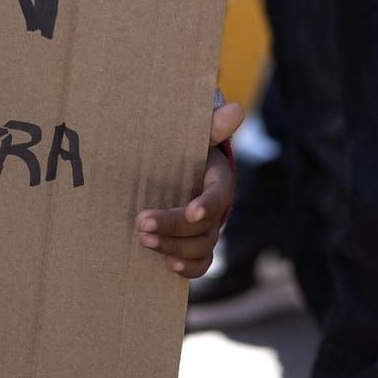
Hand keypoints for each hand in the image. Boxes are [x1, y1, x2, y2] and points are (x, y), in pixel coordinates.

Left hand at [136, 99, 244, 277]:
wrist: (181, 169)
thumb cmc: (187, 149)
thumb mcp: (198, 134)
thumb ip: (213, 126)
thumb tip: (235, 109)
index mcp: (219, 181)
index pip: (218, 196)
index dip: (207, 205)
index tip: (192, 211)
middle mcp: (217, 209)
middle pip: (203, 227)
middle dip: (173, 226)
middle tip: (141, 222)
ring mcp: (208, 230)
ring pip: (199, 247)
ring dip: (171, 247)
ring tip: (142, 238)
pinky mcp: (197, 246)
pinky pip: (200, 264)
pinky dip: (187, 268)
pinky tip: (168, 265)